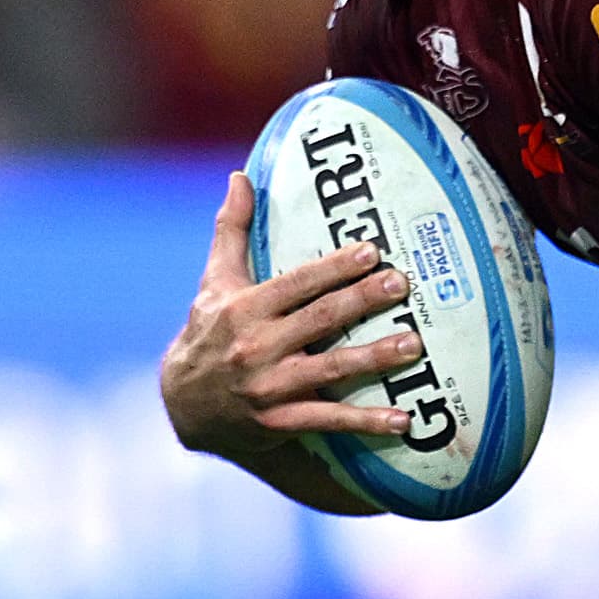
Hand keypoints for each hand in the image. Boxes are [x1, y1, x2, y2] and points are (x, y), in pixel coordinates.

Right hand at [162, 172, 418, 455]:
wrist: (184, 404)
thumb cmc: (209, 332)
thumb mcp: (213, 281)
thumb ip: (232, 230)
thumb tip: (240, 176)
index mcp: (244, 308)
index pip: (296, 283)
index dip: (334, 268)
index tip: (371, 252)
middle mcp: (256, 346)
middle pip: (319, 319)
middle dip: (362, 301)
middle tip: (401, 285)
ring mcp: (270, 387)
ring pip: (330, 369)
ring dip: (374, 358)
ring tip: (413, 345)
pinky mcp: (279, 422)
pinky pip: (328, 420)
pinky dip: (365, 422)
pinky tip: (402, 420)